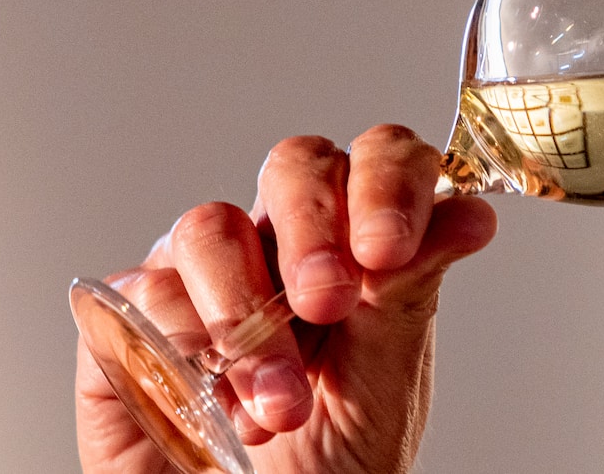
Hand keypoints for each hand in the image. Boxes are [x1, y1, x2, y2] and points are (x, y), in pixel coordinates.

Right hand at [75, 125, 497, 473]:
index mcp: (357, 236)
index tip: (389, 248)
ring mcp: (200, 269)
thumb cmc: (337, 448)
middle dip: (315, 229)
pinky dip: (188, 347)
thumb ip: (415, 289)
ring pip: (211, 226)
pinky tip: (222, 405)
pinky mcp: (129, 315)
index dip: (387, 182)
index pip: (379, 158)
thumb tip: (474, 217)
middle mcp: (278, 237)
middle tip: (330, 302)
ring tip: (282, 402)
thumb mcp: (388, 371)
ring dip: (250, 314)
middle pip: (295, 165)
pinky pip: (147, 292)